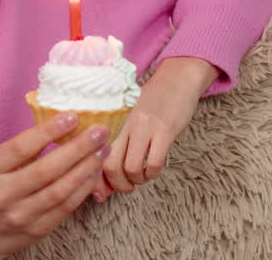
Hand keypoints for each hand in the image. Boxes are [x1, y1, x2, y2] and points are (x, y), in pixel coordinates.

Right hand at [0, 112, 111, 258]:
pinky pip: (66, 207)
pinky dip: (83, 188)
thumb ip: (22, 148)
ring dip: (86, 168)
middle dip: (78, 148)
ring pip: (60, 190)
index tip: (72, 116)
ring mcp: (20, 215)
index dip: (48, 131)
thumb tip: (60, 123)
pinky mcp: (37, 230)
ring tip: (102, 149)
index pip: (21, 148)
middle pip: (46, 170)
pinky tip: (94, 172)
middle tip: (99, 132)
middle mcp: (2, 194)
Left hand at [94, 57, 217, 202]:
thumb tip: (104, 180)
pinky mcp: (165, 130)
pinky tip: (153, 169)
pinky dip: (152, 174)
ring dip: (136, 181)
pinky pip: (153, 163)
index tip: (100, 192)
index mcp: (111, 119)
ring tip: (141, 177)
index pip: (94, 154)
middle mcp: (124, 122)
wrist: (177, 78)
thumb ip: (116, 141)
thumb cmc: (151, 100)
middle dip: (116, 185)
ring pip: (130, 168)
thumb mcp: (128, 116)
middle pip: (109, 165)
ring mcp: (144, 126)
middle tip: (125, 186)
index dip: (95, 179)